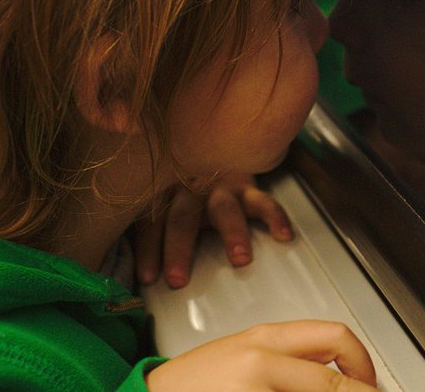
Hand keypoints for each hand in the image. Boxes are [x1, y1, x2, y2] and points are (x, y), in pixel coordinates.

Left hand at [135, 173, 293, 288]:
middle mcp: (190, 188)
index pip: (151, 221)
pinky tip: (283, 235)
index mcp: (164, 193)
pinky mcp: (248, 187)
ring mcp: (221, 187)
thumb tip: (141, 275)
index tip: (148, 277)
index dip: (148, 249)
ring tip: (240, 259)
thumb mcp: (162, 201)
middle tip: (178, 280)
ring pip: (224, 209)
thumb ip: (152, 227)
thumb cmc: (184, 191)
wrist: (215, 146)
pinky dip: (275, 217)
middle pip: (182, 217)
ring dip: (232, 233)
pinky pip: (263, 202)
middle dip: (179, 248)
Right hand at [146, 319, 376, 391]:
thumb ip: (291, 358)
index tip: (370, 383)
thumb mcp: (245, 354)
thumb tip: (339, 370)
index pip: (335, 338)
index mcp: (265, 340)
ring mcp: (253, 391)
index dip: (364, 365)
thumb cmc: (194, 384)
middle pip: (334, 384)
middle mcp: (261, 363)